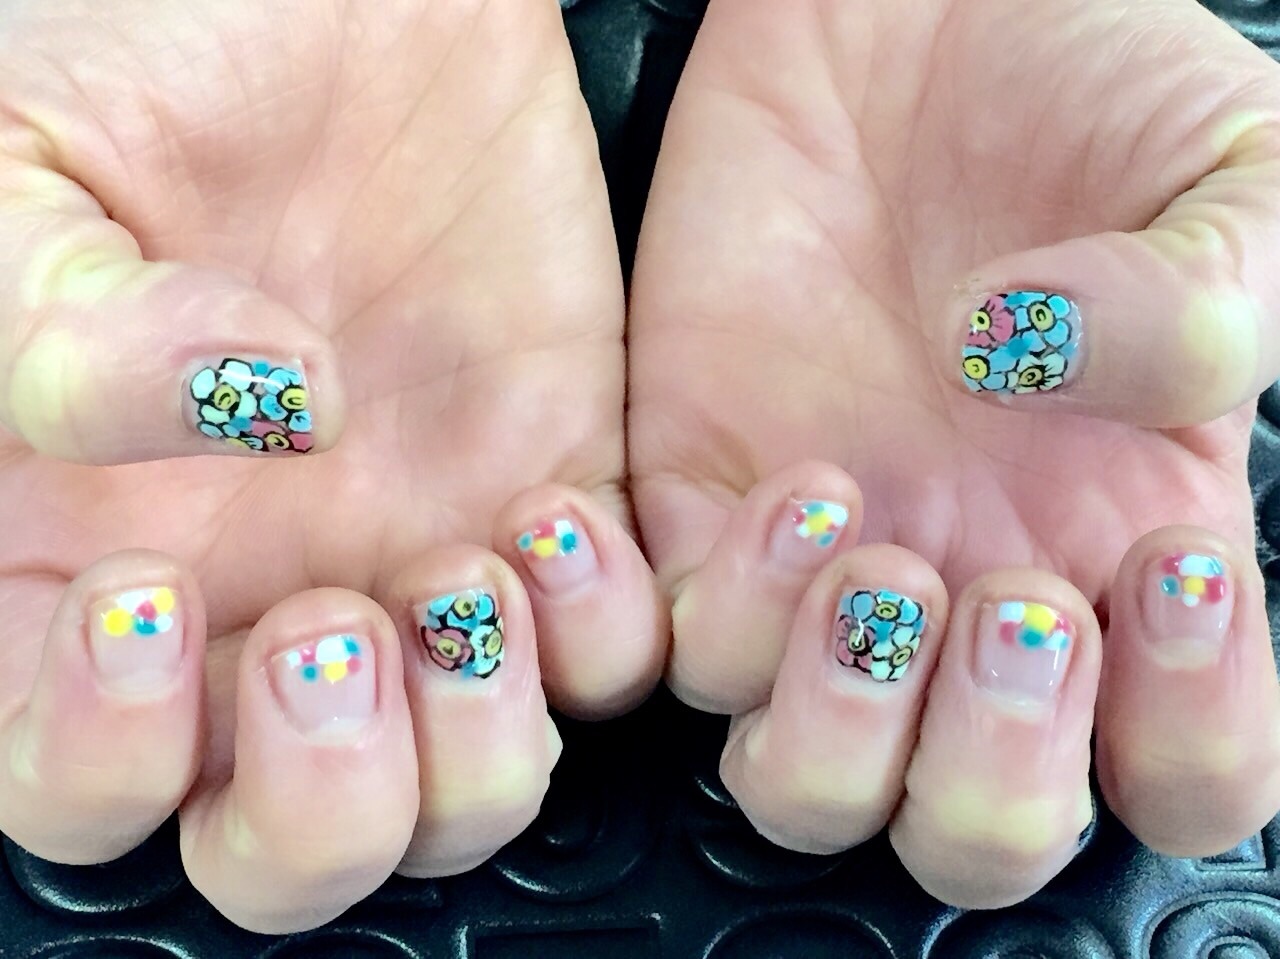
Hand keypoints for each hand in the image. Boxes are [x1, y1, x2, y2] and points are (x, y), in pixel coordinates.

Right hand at [0, 0, 663, 931]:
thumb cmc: (143, 51)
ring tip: (461, 584)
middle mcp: (258, 601)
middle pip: (292, 848)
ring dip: (474, 747)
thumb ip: (59, 337)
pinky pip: (608, 655)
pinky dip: (601, 635)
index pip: (82, 780)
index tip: (138, 593)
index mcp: (89, 561)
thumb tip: (248, 418)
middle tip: (327, 637)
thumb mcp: (18, 177)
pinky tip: (554, 523)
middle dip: (325, 806)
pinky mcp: (549, 495)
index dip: (99, 752)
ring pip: (464, 788)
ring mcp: (416, 561)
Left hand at [630, 0, 1279, 906]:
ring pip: (802, 780)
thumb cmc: (1081, 88)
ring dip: (838, 717)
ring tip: (874, 550)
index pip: (1176, 769)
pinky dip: (720, 616)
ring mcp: (829, 570)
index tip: (1169, 570)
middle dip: (983, 775)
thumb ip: (1215, 298)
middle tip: (1001, 602)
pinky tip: (789, 490)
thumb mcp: (1226, 173)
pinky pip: (678, 647)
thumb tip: (1059, 371)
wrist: (904, 17)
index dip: (1186, 733)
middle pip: (965, 832)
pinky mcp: (696, 508)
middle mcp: (973, 591)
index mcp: (1128, 552)